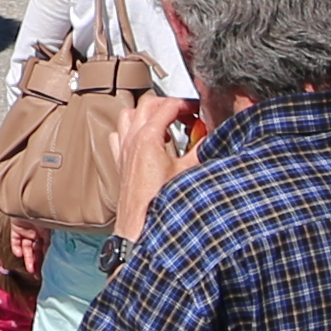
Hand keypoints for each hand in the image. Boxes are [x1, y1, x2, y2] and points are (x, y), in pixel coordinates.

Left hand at [107, 86, 199, 239]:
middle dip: (167, 104)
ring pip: (129, 115)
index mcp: (148, 138)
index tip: (196, 109)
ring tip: (165, 123)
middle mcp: (132, 140)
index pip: (167, 106)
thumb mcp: (188, 173)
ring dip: (146, 114)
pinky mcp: (120, 162)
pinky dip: (130, 130)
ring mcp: (123, 149)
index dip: (184, 104)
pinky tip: (143, 139)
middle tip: (185, 114)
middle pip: (147, 104)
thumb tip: (211, 140)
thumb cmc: (159, 204)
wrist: (140, 227)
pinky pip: (119, 134)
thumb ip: (201, 151)